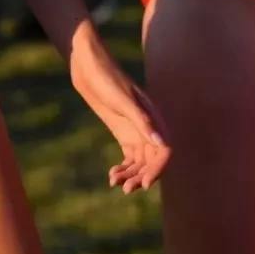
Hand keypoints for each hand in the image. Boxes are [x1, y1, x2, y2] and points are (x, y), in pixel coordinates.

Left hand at [67, 26, 170, 192]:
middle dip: (142, 175)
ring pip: (141, 160)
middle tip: (125, 189)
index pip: (165, 150)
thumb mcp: (123, 101)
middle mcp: (148, 125)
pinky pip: (129, 155)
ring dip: (132, 174)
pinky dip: (123, 167)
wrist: (88, 64)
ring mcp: (135, 128)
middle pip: (153, 158)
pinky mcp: (122, 129)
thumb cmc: (107, 78)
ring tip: (114, 183)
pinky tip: (112, 175)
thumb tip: (162, 145)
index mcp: (154, 117)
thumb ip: (143, 122)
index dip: (158, 169)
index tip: (144, 185)